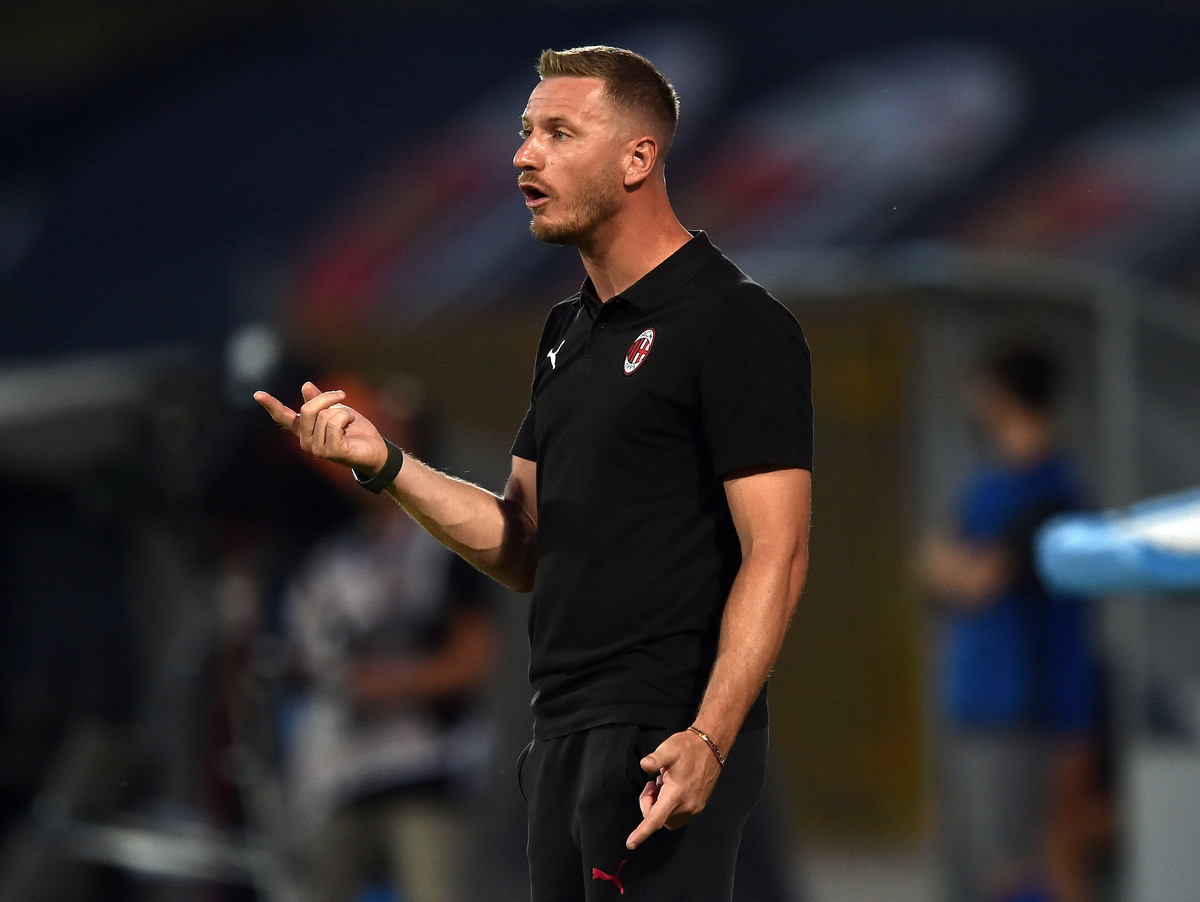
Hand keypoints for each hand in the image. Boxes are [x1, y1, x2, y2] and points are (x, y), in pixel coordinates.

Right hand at [254, 381, 388, 473]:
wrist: (375, 450)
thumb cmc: (355, 431)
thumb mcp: (337, 410)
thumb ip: (320, 401)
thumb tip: (305, 386)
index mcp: (305, 430)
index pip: (283, 417)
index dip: (271, 405)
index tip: (257, 394)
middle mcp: (306, 441)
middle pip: (307, 409)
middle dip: (327, 398)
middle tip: (342, 396)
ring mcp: (316, 449)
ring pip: (324, 416)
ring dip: (342, 412)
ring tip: (349, 421)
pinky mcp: (330, 452)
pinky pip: (334, 423)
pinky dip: (347, 418)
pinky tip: (351, 425)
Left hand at [625, 729, 721, 849]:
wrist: (711, 748)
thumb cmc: (688, 748)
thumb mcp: (669, 749)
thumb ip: (655, 758)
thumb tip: (644, 764)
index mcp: (676, 794)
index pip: (656, 819)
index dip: (642, 832)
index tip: (630, 844)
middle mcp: (686, 805)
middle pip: (658, 818)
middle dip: (649, 804)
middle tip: (652, 784)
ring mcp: (694, 808)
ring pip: (667, 819)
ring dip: (659, 806)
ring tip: (663, 785)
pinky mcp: (698, 807)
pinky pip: (677, 816)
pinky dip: (669, 808)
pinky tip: (671, 790)